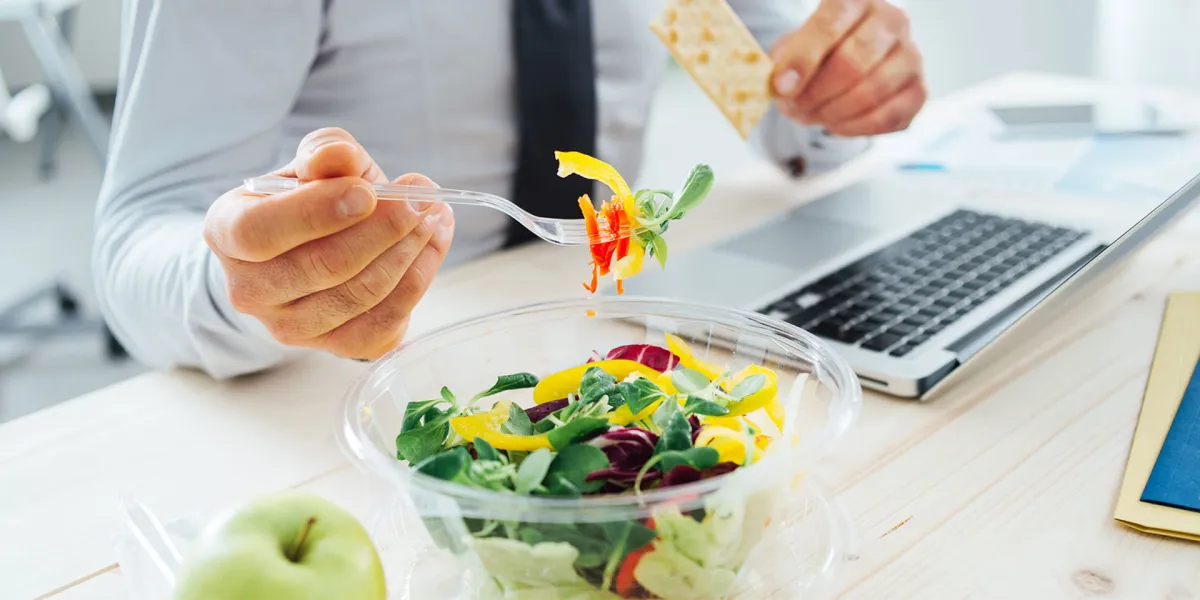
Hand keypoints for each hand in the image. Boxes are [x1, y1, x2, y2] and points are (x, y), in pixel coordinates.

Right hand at [203, 128, 454, 359]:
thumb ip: (326, 153)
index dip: (317, 212)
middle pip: (323, 266)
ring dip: (408, 250)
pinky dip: (418, 277)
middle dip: (384, 228)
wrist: (312, 251)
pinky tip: (432, 243)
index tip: (368, 192)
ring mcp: (290, 327)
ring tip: (432, 214)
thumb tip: (339, 156)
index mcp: (227, 232)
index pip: (260, 231)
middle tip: (421, 197)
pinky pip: (385, 319)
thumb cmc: (310, 200)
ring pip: (361, 293)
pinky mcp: (335, 347)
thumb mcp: (314, 166)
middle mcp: (250, 289)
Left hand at [770, 0, 925, 136]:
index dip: (803, 59)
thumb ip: (785, 62)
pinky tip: (835, 124)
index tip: (781, 87)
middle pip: (853, 61)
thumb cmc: (818, 53)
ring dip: (833, 113)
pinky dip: (854, 127)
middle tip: (795, 107)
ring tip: (812, 116)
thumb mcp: (793, 48)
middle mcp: (892, 21)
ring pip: (872, 91)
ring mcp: (911, 56)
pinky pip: (888, 117)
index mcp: (857, 0)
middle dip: (816, 92)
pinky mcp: (919, 91)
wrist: (848, 65)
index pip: (831, 23)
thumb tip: (780, 86)